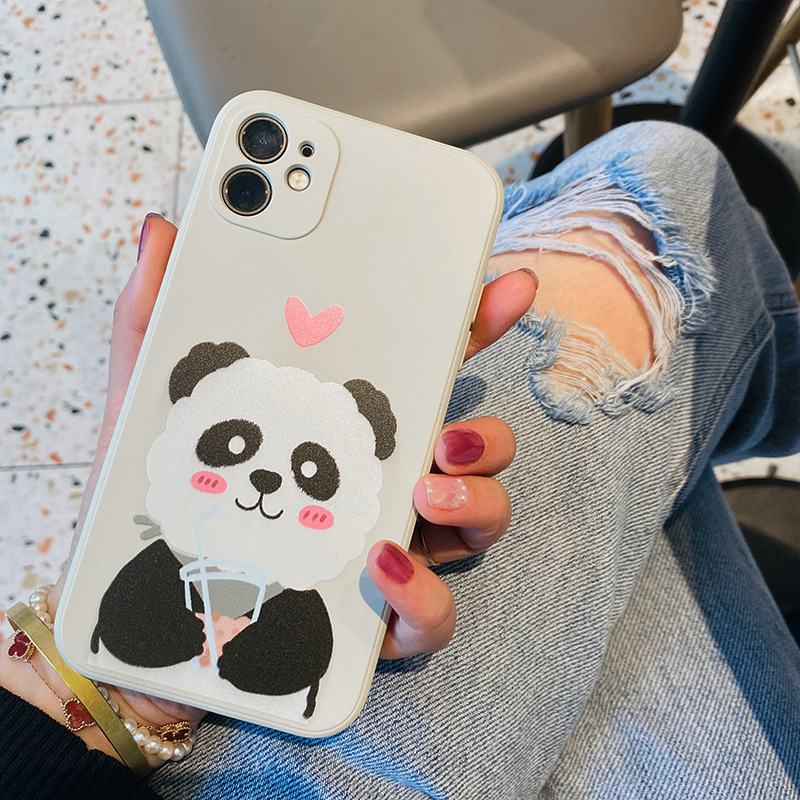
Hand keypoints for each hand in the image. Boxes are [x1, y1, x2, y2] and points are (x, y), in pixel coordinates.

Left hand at [36, 213, 534, 763]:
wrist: (148, 614)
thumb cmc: (162, 504)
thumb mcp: (152, 406)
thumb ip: (157, 318)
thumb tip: (163, 231)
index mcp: (347, 429)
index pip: (428, 368)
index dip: (475, 326)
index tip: (503, 284)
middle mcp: (385, 483)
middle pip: (477, 450)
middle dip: (488, 435)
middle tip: (448, 432)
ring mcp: (392, 549)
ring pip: (482, 521)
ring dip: (476, 501)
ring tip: (424, 491)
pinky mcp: (378, 619)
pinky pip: (434, 612)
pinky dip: (424, 589)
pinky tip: (381, 563)